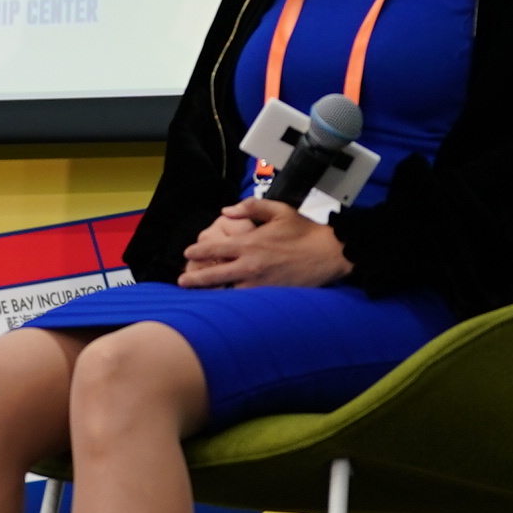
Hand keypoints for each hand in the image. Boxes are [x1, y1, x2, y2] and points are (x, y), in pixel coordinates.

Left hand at [176, 196, 350, 289]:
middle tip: (182, 281)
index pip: (216, 249)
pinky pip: (246, 301)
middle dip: (195, 278)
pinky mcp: (271, 296)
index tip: (187, 253)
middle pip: (214, 275)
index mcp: (250, 243)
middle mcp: (250, 265)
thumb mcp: (279, 210)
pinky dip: (234, 303)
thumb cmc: (305, 231)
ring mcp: (259, 284)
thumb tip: (227, 210)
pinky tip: (226, 306)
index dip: (198, 251)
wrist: (330, 253)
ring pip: (228, 292)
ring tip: (199, 297)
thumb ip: (250, 207)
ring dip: (212, 293)